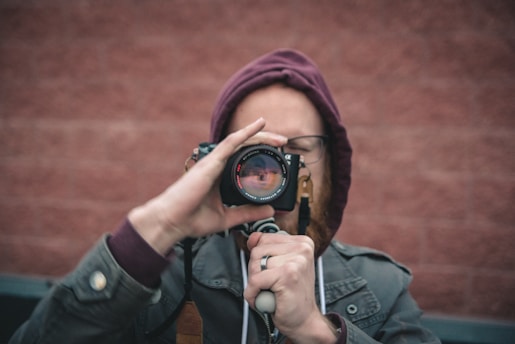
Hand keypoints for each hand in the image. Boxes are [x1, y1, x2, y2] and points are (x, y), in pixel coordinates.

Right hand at [128, 118, 286, 254]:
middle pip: (244, 146)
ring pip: (240, 141)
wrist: (172, 222)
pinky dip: (246, 132)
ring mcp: (213, 162)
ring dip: (261, 136)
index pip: (243, 158)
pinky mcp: (211, 163)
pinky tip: (259, 125)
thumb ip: (248, 212)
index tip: (279, 158)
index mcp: (220, 175)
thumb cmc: (192, 219)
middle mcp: (217, 164)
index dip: (261, 154)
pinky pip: (231, 143)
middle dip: (266, 142)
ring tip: (281, 139)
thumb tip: (270, 210)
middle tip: (284, 144)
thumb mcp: (228, 217)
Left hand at [245, 232, 337, 342]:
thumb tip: (252, 238)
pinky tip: (264, 299)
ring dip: (255, 283)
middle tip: (270, 285)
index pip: (264, 239)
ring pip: (255, 265)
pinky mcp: (288, 275)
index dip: (260, 259)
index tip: (272, 272)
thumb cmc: (291, 294)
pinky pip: (255, 281)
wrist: (304, 320)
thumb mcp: (279, 265)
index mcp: (302, 242)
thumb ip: (265, 248)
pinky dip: (253, 294)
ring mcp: (296, 261)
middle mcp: (302, 248)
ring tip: (270, 292)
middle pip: (257, 251)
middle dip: (256, 271)